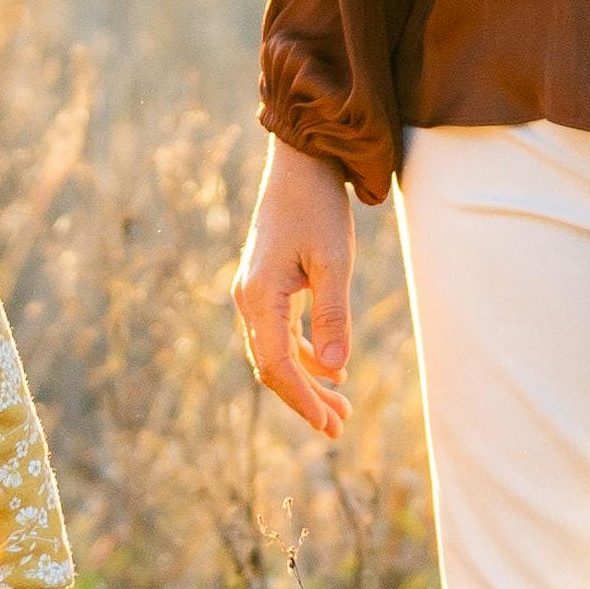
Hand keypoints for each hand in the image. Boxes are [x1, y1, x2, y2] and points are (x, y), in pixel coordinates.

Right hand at [226, 140, 359, 438]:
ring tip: (341, 406)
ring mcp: (254, 291)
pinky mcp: (265, 282)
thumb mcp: (334, 261)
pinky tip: (329, 368)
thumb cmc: (319, 206)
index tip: (328, 426)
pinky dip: (303, 353)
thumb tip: (335, 369)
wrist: (301, 160)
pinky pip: (279, 331)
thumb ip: (332, 315)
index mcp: (259, 296)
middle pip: (272, 365)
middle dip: (305, 399)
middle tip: (339, 428)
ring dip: (306, 380)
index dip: (303, 400)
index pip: (277, 365)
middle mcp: (248, 298)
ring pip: (275, 351)